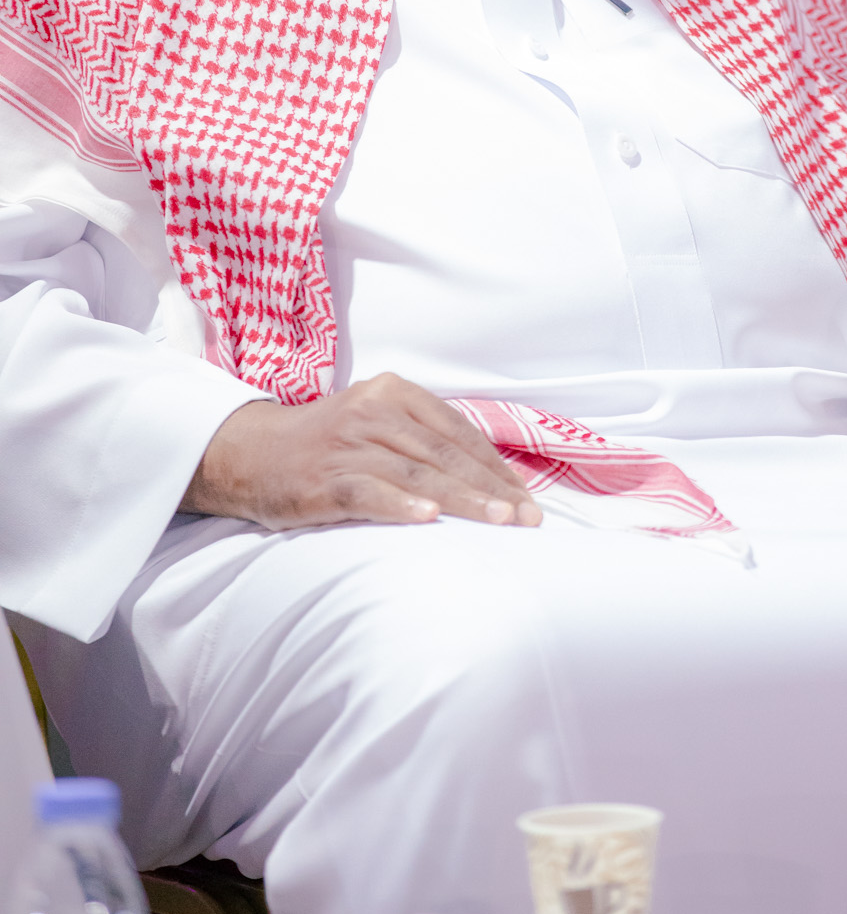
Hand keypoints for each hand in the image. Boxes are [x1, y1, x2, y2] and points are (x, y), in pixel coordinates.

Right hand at [181, 372, 542, 529]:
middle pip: (445, 453)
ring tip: (500, 521)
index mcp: (394, 393)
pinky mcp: (323, 478)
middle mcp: (373, 411)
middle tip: (529, 519)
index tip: (528, 499)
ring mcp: (348, 443)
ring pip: (417, 472)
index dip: (496, 466)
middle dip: (492, 488)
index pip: (458, 431)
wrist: (249, 453)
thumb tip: (490, 478)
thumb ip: (423, 441)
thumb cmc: (327, 446)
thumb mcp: (377, 426)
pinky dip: (400, 505)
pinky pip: (369, 492)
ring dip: (463, 499)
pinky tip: (428, 519)